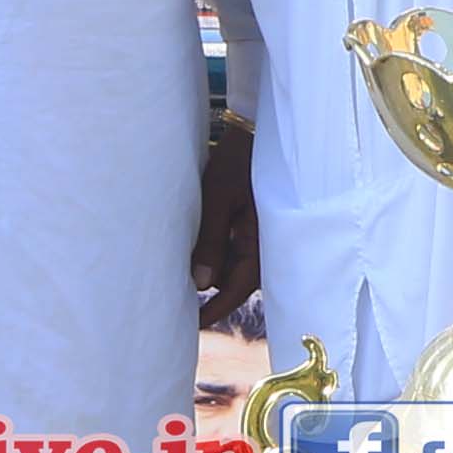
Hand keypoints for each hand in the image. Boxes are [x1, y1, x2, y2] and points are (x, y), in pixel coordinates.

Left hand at [192, 120, 257, 329]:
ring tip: (187, 270)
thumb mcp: (218, 196)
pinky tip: (205, 247)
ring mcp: (265, 232)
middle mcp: (268, 241)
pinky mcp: (259, 222)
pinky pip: (241, 249)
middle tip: (183, 301)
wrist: (257, 128)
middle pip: (240, 281)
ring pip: (239, 266)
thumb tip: (201, 284)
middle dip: (215, 292)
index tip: (193, 323)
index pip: (238, 287)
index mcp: (262, 238)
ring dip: (218, 270)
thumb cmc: (237, 159)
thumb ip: (211, 240)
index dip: (215, 308)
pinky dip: (224, 254)